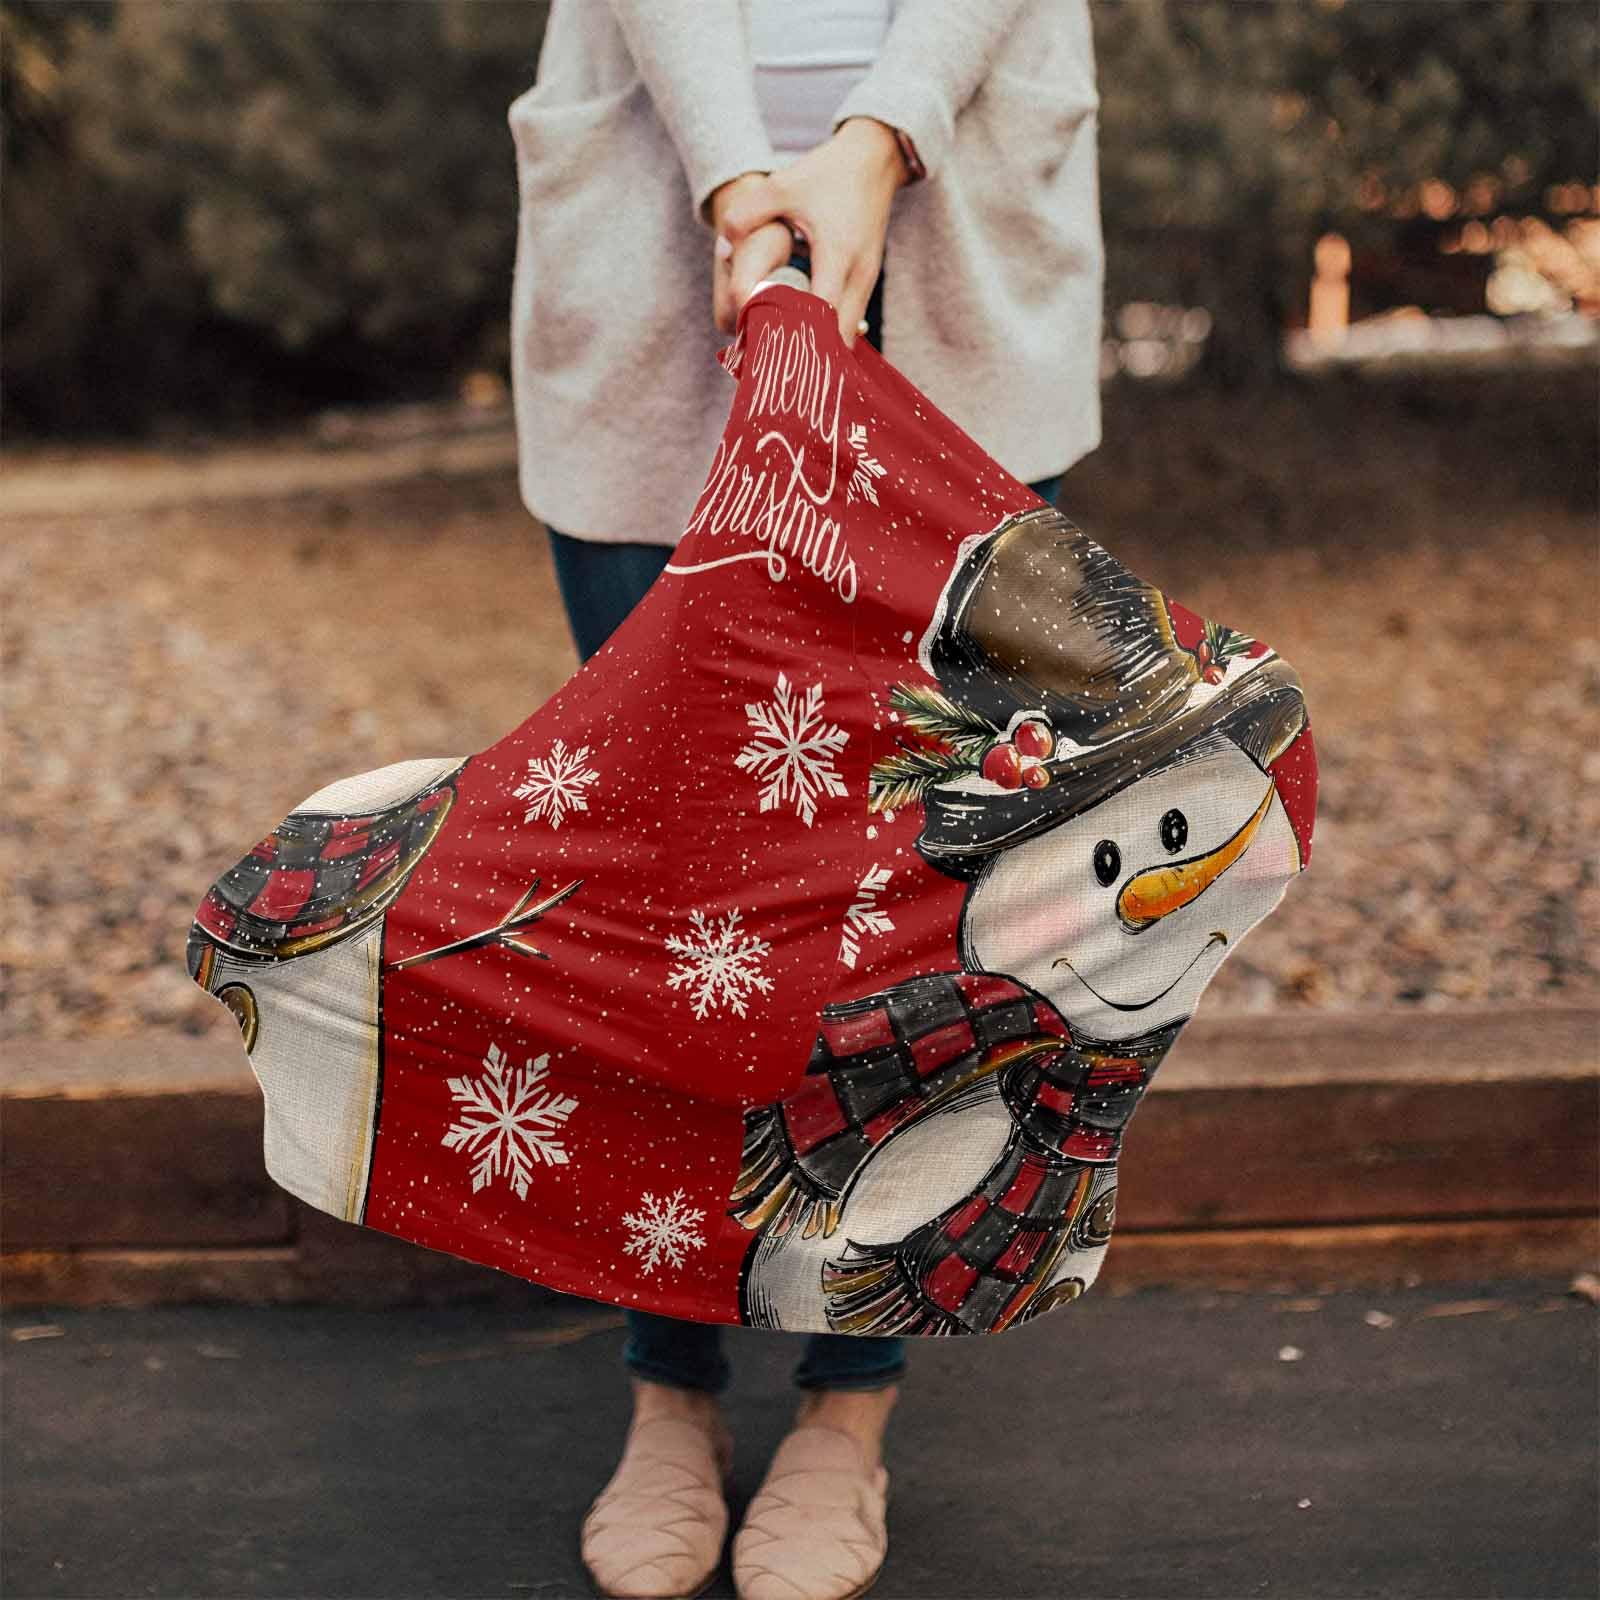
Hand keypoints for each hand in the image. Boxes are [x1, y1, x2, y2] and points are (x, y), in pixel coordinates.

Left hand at [715, 119, 907, 346]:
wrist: (874, 159)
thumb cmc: (827, 173)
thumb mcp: (782, 186)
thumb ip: (746, 214)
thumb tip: (722, 249)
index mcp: (837, 254)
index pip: (822, 314)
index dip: (799, 336)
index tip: (772, 351)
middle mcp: (858, 274)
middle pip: (839, 338)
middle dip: (810, 356)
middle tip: (776, 366)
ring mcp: (867, 280)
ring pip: (847, 335)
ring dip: (820, 348)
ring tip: (787, 359)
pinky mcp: (867, 281)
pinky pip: (850, 322)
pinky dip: (829, 335)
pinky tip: (804, 340)